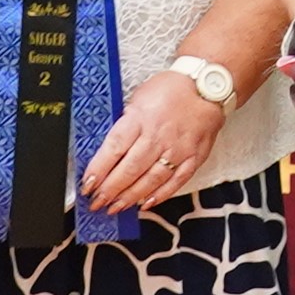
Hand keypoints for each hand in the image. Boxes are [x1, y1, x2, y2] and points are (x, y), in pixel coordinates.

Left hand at [76, 70, 223, 216]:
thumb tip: (109, 150)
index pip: (114, 148)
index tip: (87, 184)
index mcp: (140, 118)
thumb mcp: (139, 98)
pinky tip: (145, 204)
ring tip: (115, 207)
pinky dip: (160, 195)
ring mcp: (177, 149)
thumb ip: (126, 124)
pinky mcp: (193, 158)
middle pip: (130, 169)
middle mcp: (158, 136)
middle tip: (97, 202)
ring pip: (150, 180)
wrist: (207, 87)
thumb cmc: (171, 90)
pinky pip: (175, 181)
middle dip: (110, 190)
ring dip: (130, 197)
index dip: (99, 170)